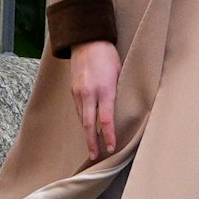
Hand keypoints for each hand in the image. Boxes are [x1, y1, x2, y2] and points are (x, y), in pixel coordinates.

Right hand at [69, 40, 120, 159]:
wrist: (86, 42)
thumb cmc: (108, 56)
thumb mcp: (121, 72)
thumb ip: (120, 91)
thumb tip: (125, 108)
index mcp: (104, 90)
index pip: (106, 119)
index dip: (108, 135)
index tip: (111, 147)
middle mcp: (88, 94)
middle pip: (88, 124)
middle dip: (92, 142)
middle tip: (95, 156)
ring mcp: (78, 93)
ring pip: (82, 118)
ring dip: (88, 133)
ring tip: (93, 146)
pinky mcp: (73, 91)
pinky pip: (79, 110)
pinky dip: (84, 120)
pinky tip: (89, 127)